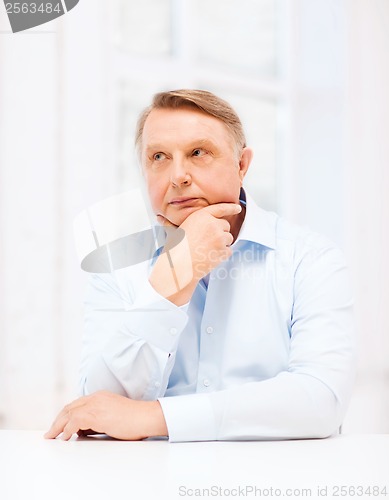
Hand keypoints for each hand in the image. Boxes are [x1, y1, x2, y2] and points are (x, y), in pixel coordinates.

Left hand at [44, 391, 167, 440]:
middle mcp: (96, 397)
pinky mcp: (97, 414)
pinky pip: (75, 420)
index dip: (65, 415)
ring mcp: (96, 404)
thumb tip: (81, 431)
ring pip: (69, 413)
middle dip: (58, 420)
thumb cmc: (134, 420)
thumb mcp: (111, 418)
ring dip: (58, 425)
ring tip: (52, 436)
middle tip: (50, 433)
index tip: (59, 426)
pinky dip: (67, 429)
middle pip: (69, 407)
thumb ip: (96, 421)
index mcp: (100, 396)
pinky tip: (65, 436)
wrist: (146, 416)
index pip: (76, 404)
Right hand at [150, 203, 240, 304]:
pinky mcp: (224, 250)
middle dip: (219, 232)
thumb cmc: (175, 250)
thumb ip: (170, 224)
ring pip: (228, 239)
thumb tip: (159, 218)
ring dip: (221, 244)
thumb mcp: (173, 232)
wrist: (180, 266)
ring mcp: (220, 237)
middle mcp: (213, 224)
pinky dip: (222, 255)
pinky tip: (210, 257)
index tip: (237, 208)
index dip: (230, 208)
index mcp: (201, 216)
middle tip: (206, 241)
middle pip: (225, 225)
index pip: (220, 208)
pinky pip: (228, 251)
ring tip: (206, 250)